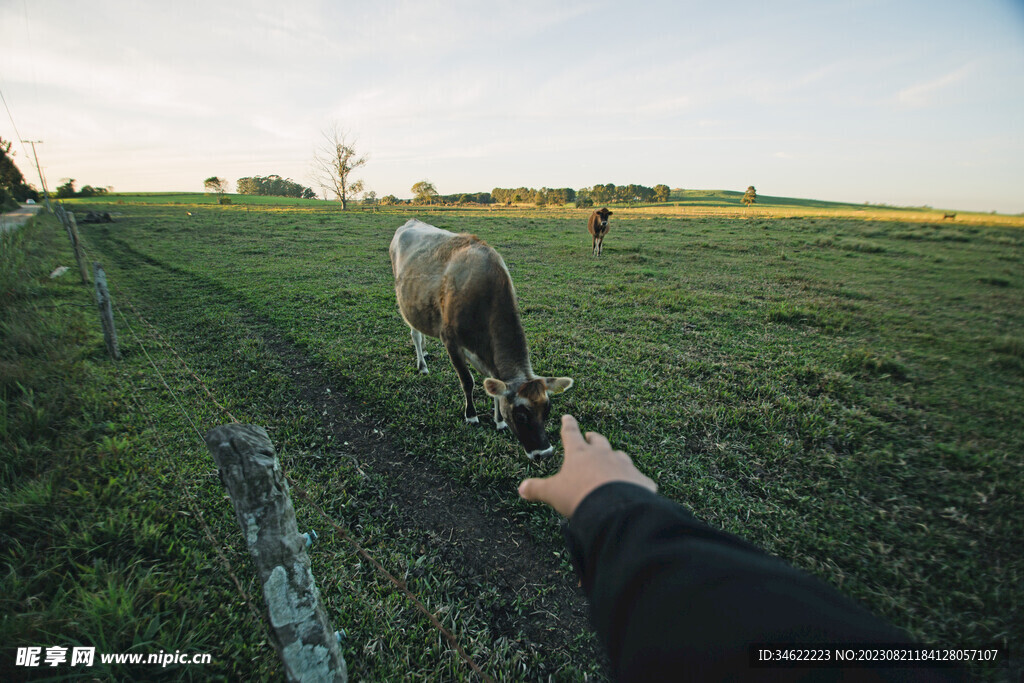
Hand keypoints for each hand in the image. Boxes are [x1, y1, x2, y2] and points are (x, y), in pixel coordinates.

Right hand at [518, 414, 656, 517]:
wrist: (614, 509)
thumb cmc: (579, 496)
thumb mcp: (553, 493)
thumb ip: (537, 489)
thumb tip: (521, 489)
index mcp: (580, 454)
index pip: (571, 434)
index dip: (569, 425)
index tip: (568, 417)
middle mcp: (603, 454)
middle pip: (598, 441)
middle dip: (593, 438)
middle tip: (590, 436)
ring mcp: (624, 465)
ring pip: (620, 456)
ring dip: (615, 457)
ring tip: (612, 461)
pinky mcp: (641, 480)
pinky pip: (639, 478)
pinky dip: (635, 481)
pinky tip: (635, 488)